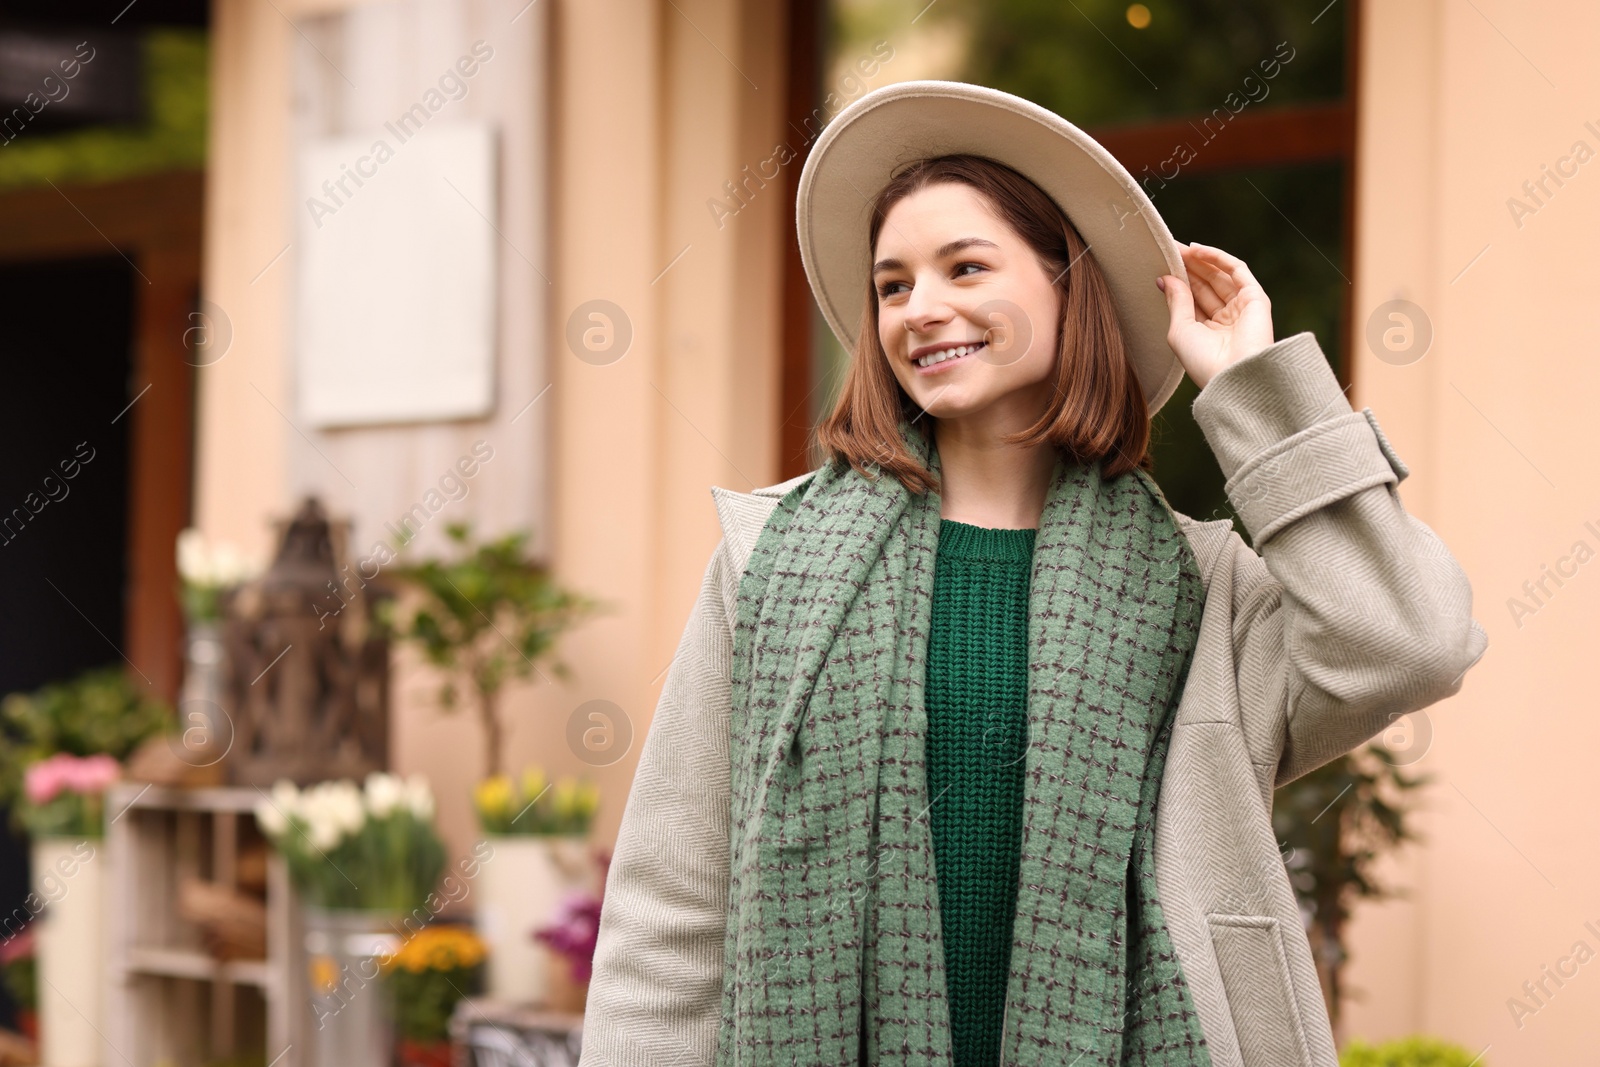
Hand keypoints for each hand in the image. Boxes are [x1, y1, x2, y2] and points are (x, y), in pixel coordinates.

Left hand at [1156, 242, 1274, 390]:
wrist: (1234, 376)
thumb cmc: (1203, 362)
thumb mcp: (1180, 330)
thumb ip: (1176, 301)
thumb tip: (1165, 278)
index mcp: (1207, 332)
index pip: (1192, 299)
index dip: (1178, 280)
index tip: (1160, 264)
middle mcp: (1225, 319)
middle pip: (1205, 285)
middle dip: (1187, 267)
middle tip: (1168, 249)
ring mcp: (1242, 308)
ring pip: (1219, 275)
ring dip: (1199, 260)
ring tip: (1178, 249)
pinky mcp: (1256, 298)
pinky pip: (1237, 270)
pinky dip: (1217, 258)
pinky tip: (1196, 250)